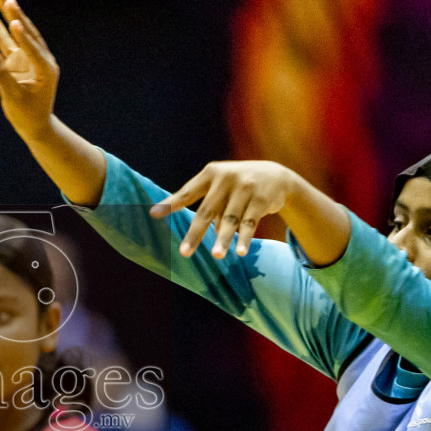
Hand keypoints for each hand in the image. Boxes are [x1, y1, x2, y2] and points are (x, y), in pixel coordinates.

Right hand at [0, 0, 59, 142]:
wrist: (34, 124)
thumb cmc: (27, 114)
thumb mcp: (13, 97)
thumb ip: (1, 75)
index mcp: (46, 68)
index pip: (32, 48)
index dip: (22, 36)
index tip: (13, 22)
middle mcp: (39, 58)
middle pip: (26, 31)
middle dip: (15, 14)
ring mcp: (27, 57)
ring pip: (16, 32)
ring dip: (7, 14)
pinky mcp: (17, 60)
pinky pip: (6, 41)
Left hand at [149, 159, 311, 257]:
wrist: (276, 175)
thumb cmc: (238, 185)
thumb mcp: (222, 187)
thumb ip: (209, 205)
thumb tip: (204, 228)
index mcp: (211, 173)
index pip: (187, 192)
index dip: (171, 204)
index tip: (154, 214)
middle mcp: (226, 178)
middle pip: (206, 211)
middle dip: (195, 234)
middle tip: (184, 253)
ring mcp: (245, 187)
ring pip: (230, 220)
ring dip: (223, 240)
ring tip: (216, 256)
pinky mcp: (261, 199)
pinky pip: (250, 223)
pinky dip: (244, 238)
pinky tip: (240, 252)